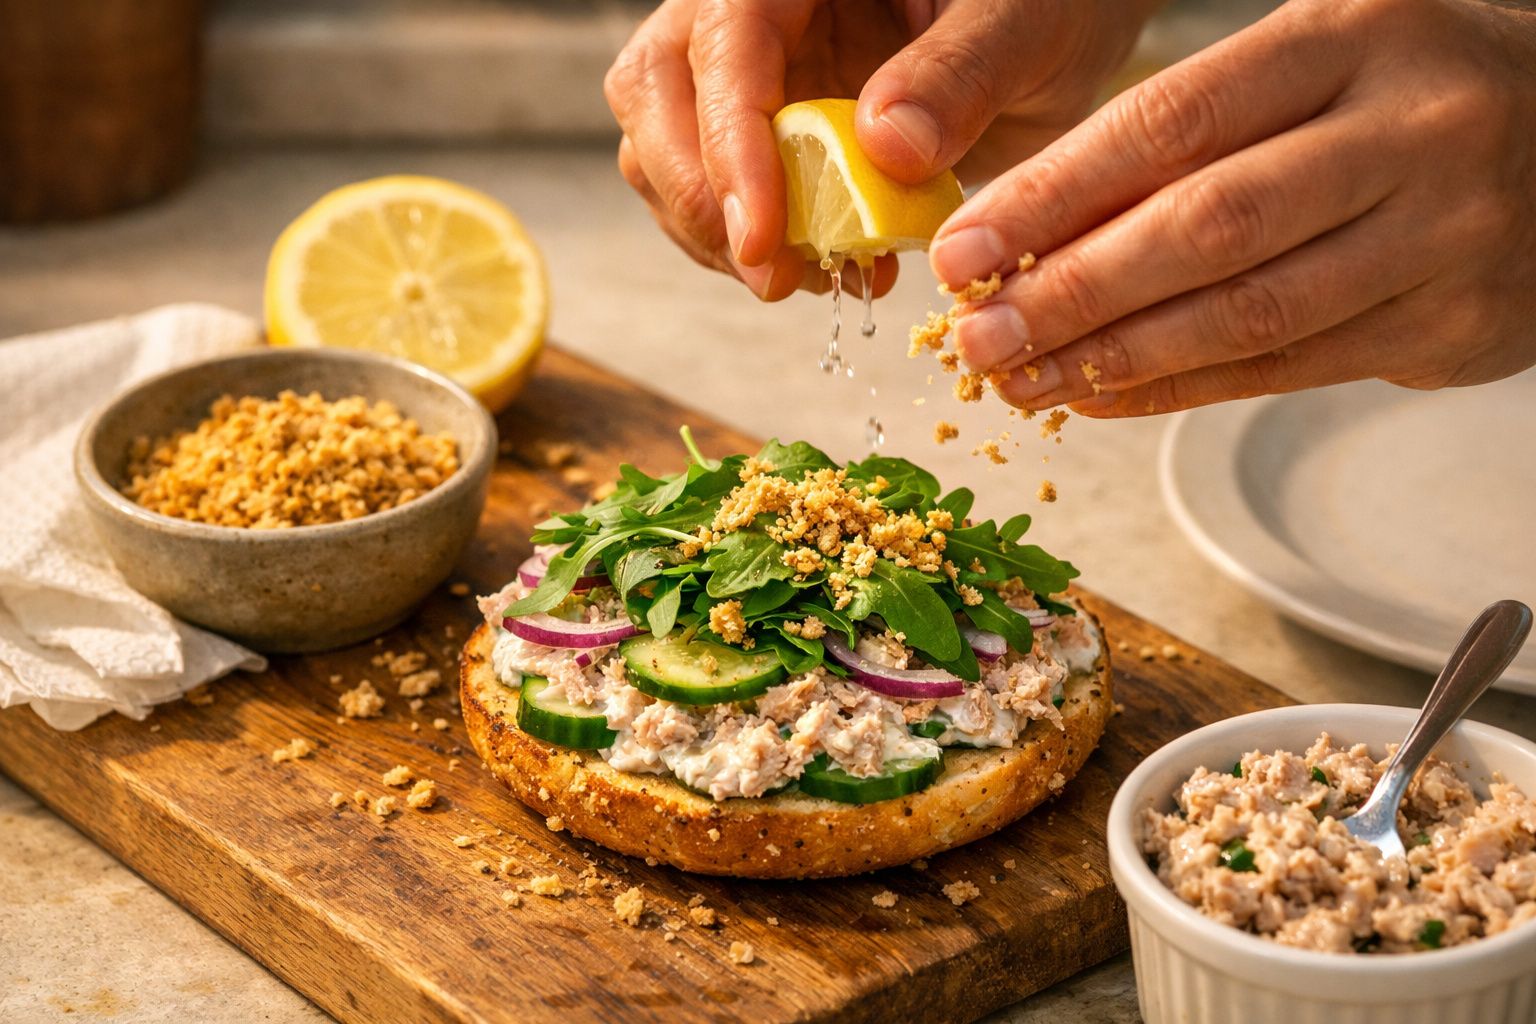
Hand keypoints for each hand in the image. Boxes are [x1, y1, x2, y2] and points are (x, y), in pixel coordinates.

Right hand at [604, 0, 1149, 300]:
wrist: (1055, 25)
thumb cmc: (1047, 0)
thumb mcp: (1028, 22)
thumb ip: (962, 72)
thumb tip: (883, 146)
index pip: (724, 44)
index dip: (730, 147)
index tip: (764, 239)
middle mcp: (750, 9)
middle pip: (655, 94)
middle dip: (701, 200)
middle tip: (774, 279)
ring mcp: (749, 69)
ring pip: (665, 150)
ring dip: (720, 235)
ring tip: (818, 278)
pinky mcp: (762, 128)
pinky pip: (716, 192)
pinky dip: (757, 248)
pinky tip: (832, 269)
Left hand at [933, 0, 1535, 414]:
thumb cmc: (1396, 101)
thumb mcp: (1305, 69)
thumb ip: (1184, 137)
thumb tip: (1024, 233)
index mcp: (1348, 35)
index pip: (1170, 122)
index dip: (1053, 195)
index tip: (964, 248)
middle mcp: (1406, 129)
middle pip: (1207, 226)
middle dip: (1071, 291)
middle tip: (976, 336)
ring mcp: (1443, 232)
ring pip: (1248, 312)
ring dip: (1115, 358)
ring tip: (1019, 380)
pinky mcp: (1453, 324)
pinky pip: (1288, 369)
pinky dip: (1180, 390)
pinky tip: (1099, 395)